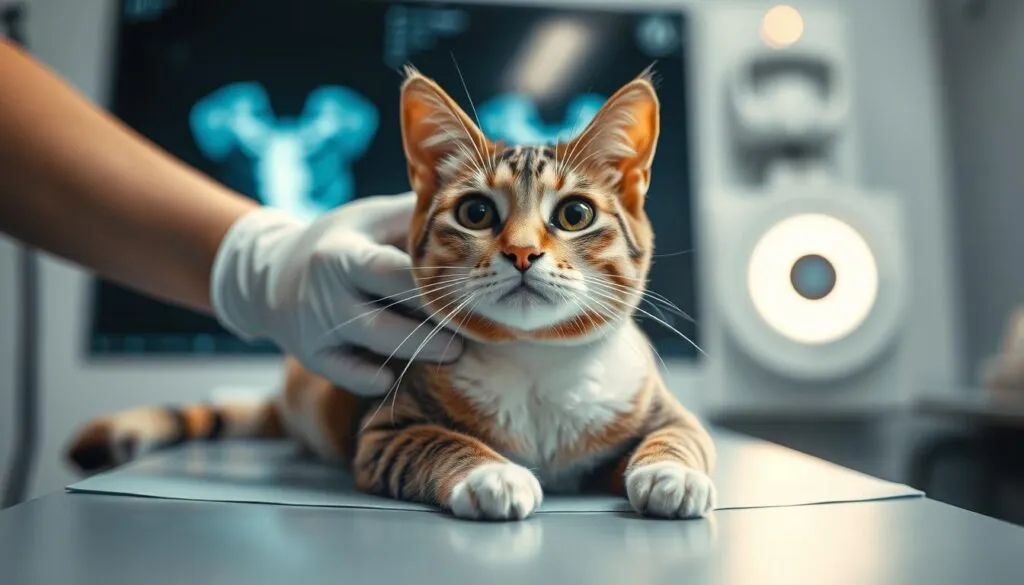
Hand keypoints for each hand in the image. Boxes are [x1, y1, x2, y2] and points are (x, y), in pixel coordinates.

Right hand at [210, 192, 462, 395]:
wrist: (272, 275)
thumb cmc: (340, 242)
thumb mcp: (368, 218)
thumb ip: (413, 217)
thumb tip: (475, 210)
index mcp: (342, 254)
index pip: (390, 271)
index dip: (432, 283)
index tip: (472, 288)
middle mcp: (327, 293)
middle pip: (388, 313)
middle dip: (434, 322)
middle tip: (479, 326)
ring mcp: (318, 329)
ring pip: (377, 346)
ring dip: (420, 350)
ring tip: (456, 350)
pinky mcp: (315, 357)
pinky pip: (353, 376)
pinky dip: (379, 379)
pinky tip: (403, 372)